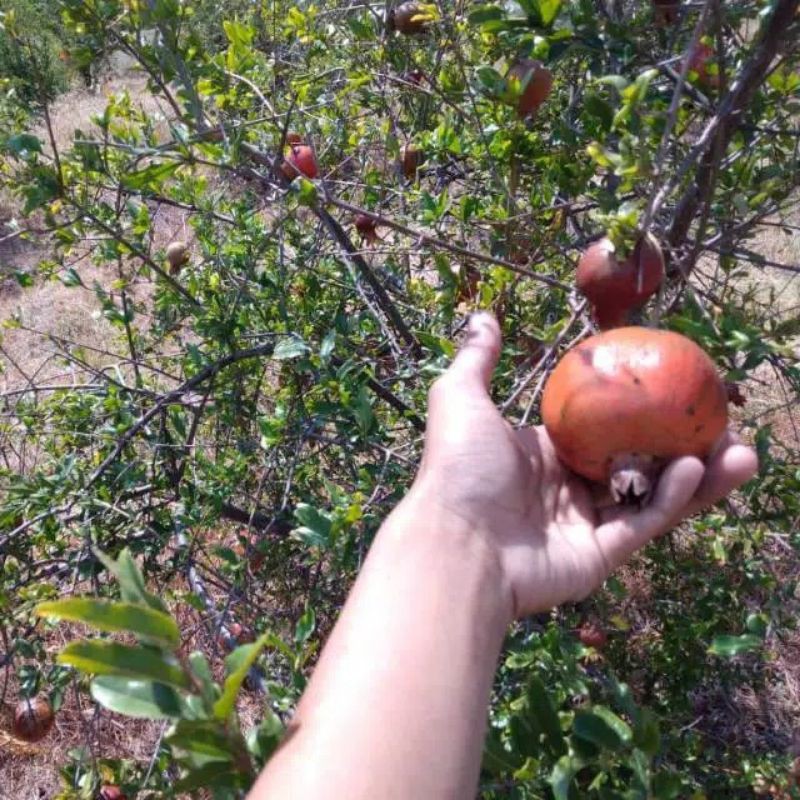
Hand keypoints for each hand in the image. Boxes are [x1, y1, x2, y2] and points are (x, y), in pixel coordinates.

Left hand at [407, 313, 757, 618]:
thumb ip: (478, 359)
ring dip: (700, 474)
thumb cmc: (459, 468)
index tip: (675, 387)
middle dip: (684, 444)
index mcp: (544, 453)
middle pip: (638, 461)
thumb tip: (485, 316)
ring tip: (742, 450)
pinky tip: (698, 468)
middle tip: (723, 422)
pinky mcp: (600, 555)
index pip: (602, 428)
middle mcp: (568, 487)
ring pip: (653, 494)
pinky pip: (645, 521)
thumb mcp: (461, 398)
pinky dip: (674, 498)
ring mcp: (585, 523)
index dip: (638, 410)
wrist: (454, 542)